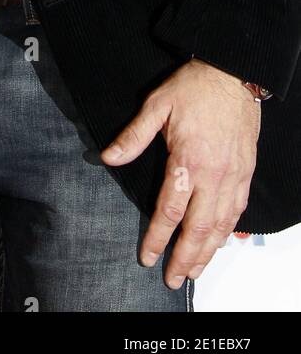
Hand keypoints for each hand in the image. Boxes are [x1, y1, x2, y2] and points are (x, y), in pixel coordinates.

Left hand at [100, 57, 260, 288]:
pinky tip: (218, 242)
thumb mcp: (156, 105)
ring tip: (195, 271)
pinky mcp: (245, 173)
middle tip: (173, 280)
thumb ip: (133, 136)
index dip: (157, 238)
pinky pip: (236, 211)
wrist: (233, 73)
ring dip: (207, 252)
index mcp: (188, 161)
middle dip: (184, 258)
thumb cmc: (194, 87)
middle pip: (198, 228)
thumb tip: (107, 157)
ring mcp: (233, 176)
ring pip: (220, 226)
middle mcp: (213, 175)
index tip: (147, 256)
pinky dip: (226, 232)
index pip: (169, 211)